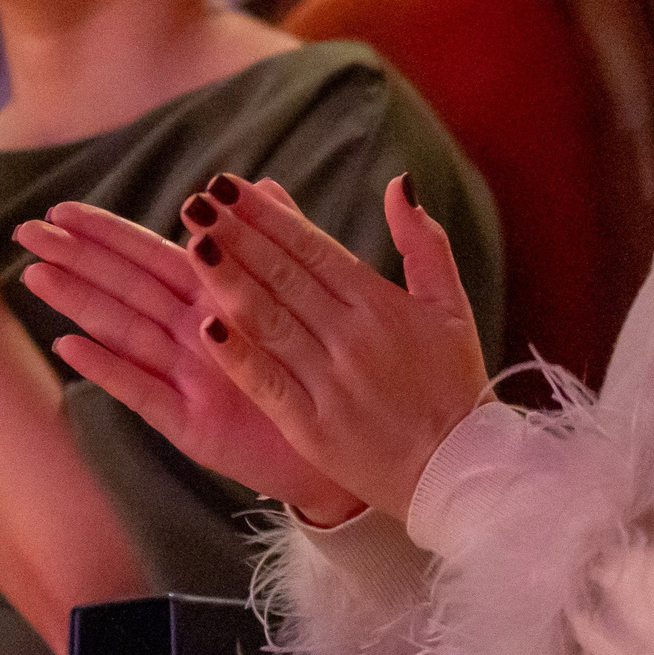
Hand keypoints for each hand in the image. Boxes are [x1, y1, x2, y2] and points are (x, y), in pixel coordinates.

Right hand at [15, 202, 365, 524]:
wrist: (346, 443)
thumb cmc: (317, 371)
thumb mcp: (299, 300)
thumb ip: (276, 244)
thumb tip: (264, 181)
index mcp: (216, 302)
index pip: (151, 256)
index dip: (107, 233)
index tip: (61, 207)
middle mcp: (192, 337)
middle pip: (126, 289)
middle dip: (77, 259)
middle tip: (26, 231)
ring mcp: (187, 380)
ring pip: (124, 331)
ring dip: (79, 303)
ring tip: (35, 275)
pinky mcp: (191, 425)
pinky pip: (143, 392)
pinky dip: (107, 369)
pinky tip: (69, 346)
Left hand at [178, 173, 488, 520]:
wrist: (459, 471)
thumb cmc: (453, 385)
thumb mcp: (451, 305)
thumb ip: (424, 241)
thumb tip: (400, 183)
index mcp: (381, 304)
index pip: (313, 248)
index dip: (268, 216)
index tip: (229, 187)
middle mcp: (352, 337)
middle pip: (284, 276)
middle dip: (237, 236)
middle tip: (196, 202)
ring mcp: (330, 382)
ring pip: (270, 322)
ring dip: (228, 282)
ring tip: (194, 246)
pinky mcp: (312, 426)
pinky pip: (267, 382)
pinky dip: (238, 355)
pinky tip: (207, 326)